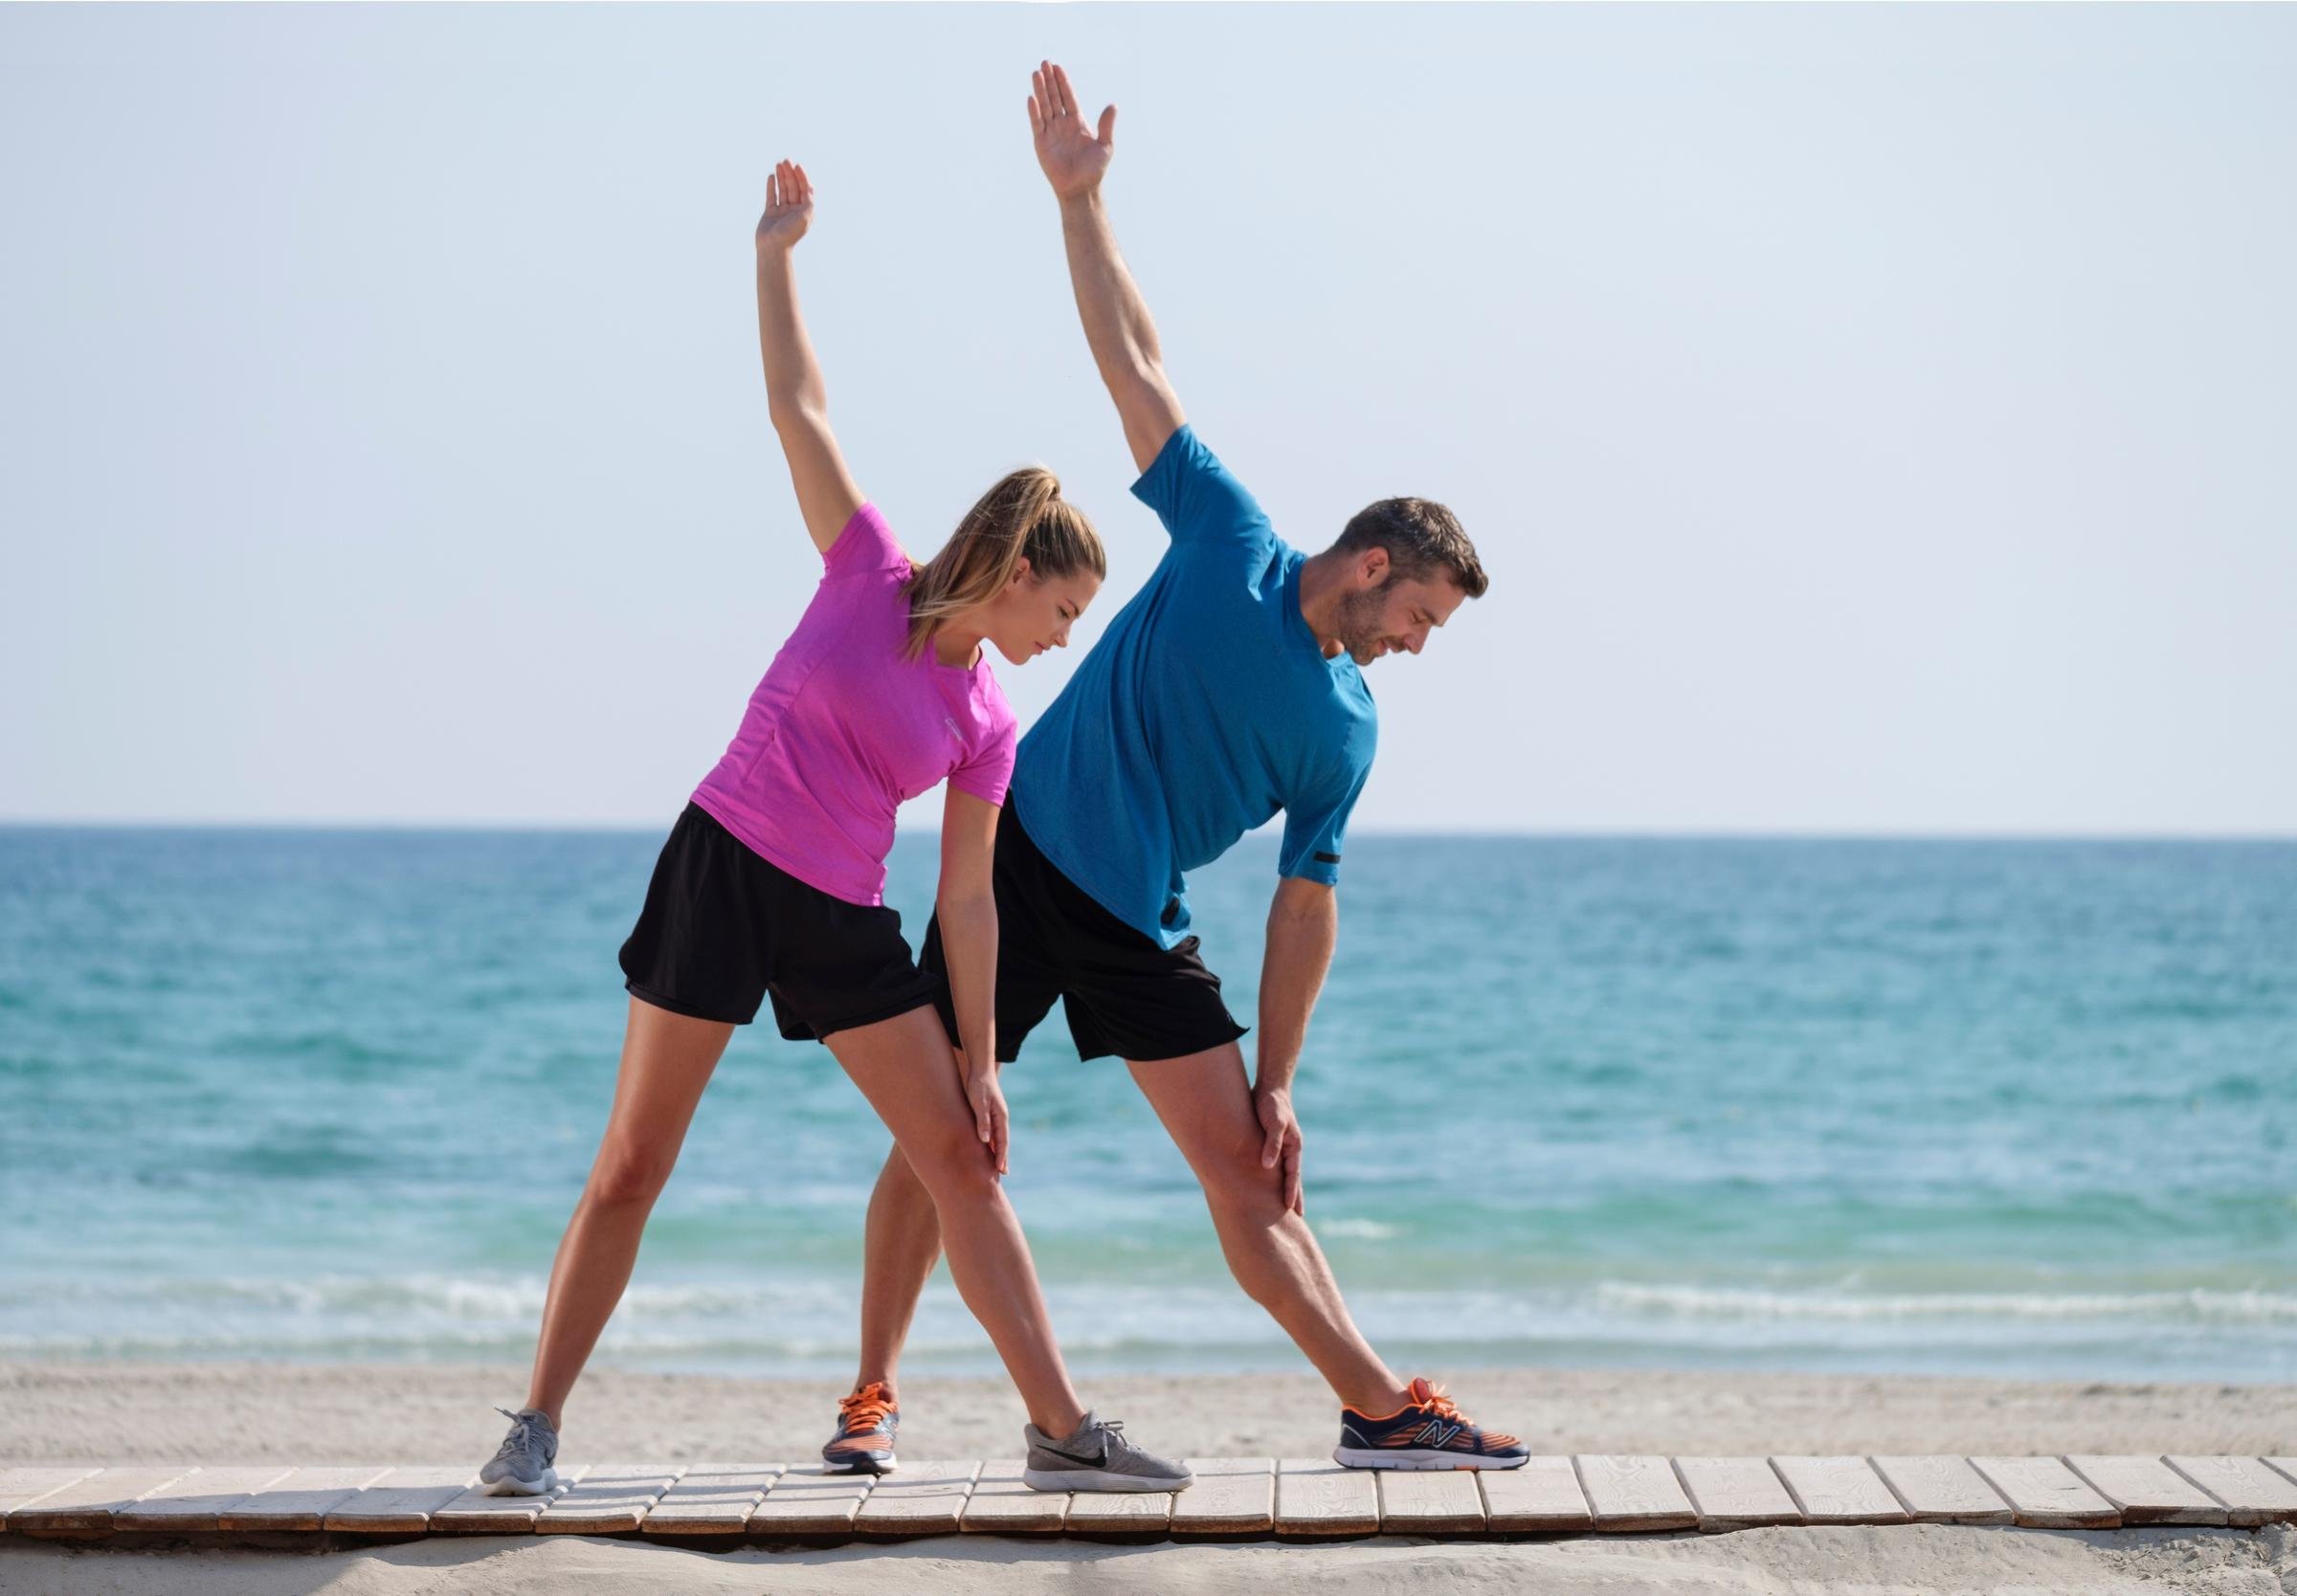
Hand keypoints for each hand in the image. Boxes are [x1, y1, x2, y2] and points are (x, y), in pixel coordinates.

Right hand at [756, 159, 812, 255]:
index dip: (802, 177)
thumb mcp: (805, 216)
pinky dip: (771, 186)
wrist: (773, 248)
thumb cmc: (790, 234)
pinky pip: (771, 196)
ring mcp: (782, 211)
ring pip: (783, 190)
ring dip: (781, 177)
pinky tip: (771, 176)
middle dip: (790, 174)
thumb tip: (810, 187)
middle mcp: (794, 210)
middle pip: (794, 187)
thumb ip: (809, 201)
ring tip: (778, 164)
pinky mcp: (770, 213)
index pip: (805, 190)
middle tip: (786, 160)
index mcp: (805, 211)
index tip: (797, 166)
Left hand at [955, 1047, 1010, 1175]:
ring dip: (998, 1152)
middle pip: (1003, 1142)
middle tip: (1004, 1174)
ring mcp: (996, 1116)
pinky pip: (992, 1132)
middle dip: (1003, 1158)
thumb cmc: (979, 1086)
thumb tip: (985, 1140)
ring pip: (998, 1138)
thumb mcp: (979, 1103)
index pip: (1002, 1141)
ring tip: (997, 1167)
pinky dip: (992, 1143)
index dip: (1001, 1156)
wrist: (980, 1070)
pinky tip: (987, 1150)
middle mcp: (1001, 1118)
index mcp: (1001, 1117)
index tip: (1001, 1170)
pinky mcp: (989, 1114)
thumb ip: (982, 1121)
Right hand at [1027, 60, 1113, 199]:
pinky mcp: (1041, 143)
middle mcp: (1062, 124)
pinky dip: (1034, 111)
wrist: (1081, 189)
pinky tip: (1032, 98)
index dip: (1063, 82)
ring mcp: (1051, 132)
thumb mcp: (1105, 146)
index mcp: (1077, 122)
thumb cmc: (1094, 170)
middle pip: (1055, 98)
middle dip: (1050, 81)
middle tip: (1044, 63)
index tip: (1058, 67)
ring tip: (1036, 73)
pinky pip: (1037, 124)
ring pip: (1045, 107)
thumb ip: (1107, 126)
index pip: (1069, 97)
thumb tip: (1113, 105)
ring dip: (1041, 90)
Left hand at [1256, 1085, 1303, 1215]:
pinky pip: (1276, 1164)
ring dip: (1287, 1188)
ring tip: (1288, 1205)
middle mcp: (1291, 1148)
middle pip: (1294, 1177)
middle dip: (1296, 1195)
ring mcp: (1283, 1146)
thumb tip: (1267, 1166)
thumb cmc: (1271, 1104)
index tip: (1290, 1208)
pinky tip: (1272, 1184)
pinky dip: (1276, 1176)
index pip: (1293, 1174)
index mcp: (1294, 1145)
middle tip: (1298, 1215)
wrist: (1269, 1088)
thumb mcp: (1273, 1123)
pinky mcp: (1273, 1142)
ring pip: (1285, 1172)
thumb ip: (1271, 1144)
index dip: (1291, 1191)